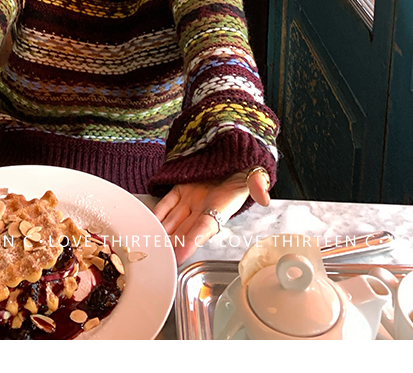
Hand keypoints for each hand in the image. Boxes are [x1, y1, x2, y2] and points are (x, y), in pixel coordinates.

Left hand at [153, 168, 270, 263]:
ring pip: (173, 220)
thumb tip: (264, 196)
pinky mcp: (182, 188)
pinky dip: (157, 213)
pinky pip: (167, 203)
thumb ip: (257, 185)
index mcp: (220, 207)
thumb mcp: (254, 176)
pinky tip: (148, 222)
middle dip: (171, 246)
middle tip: (157, 258)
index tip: (180, 255)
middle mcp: (203, 208)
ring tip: (149, 246)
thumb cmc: (245, 170)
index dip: (191, 241)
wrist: (233, 156)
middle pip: (184, 231)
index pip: (204, 228)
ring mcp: (191, 199)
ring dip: (162, 233)